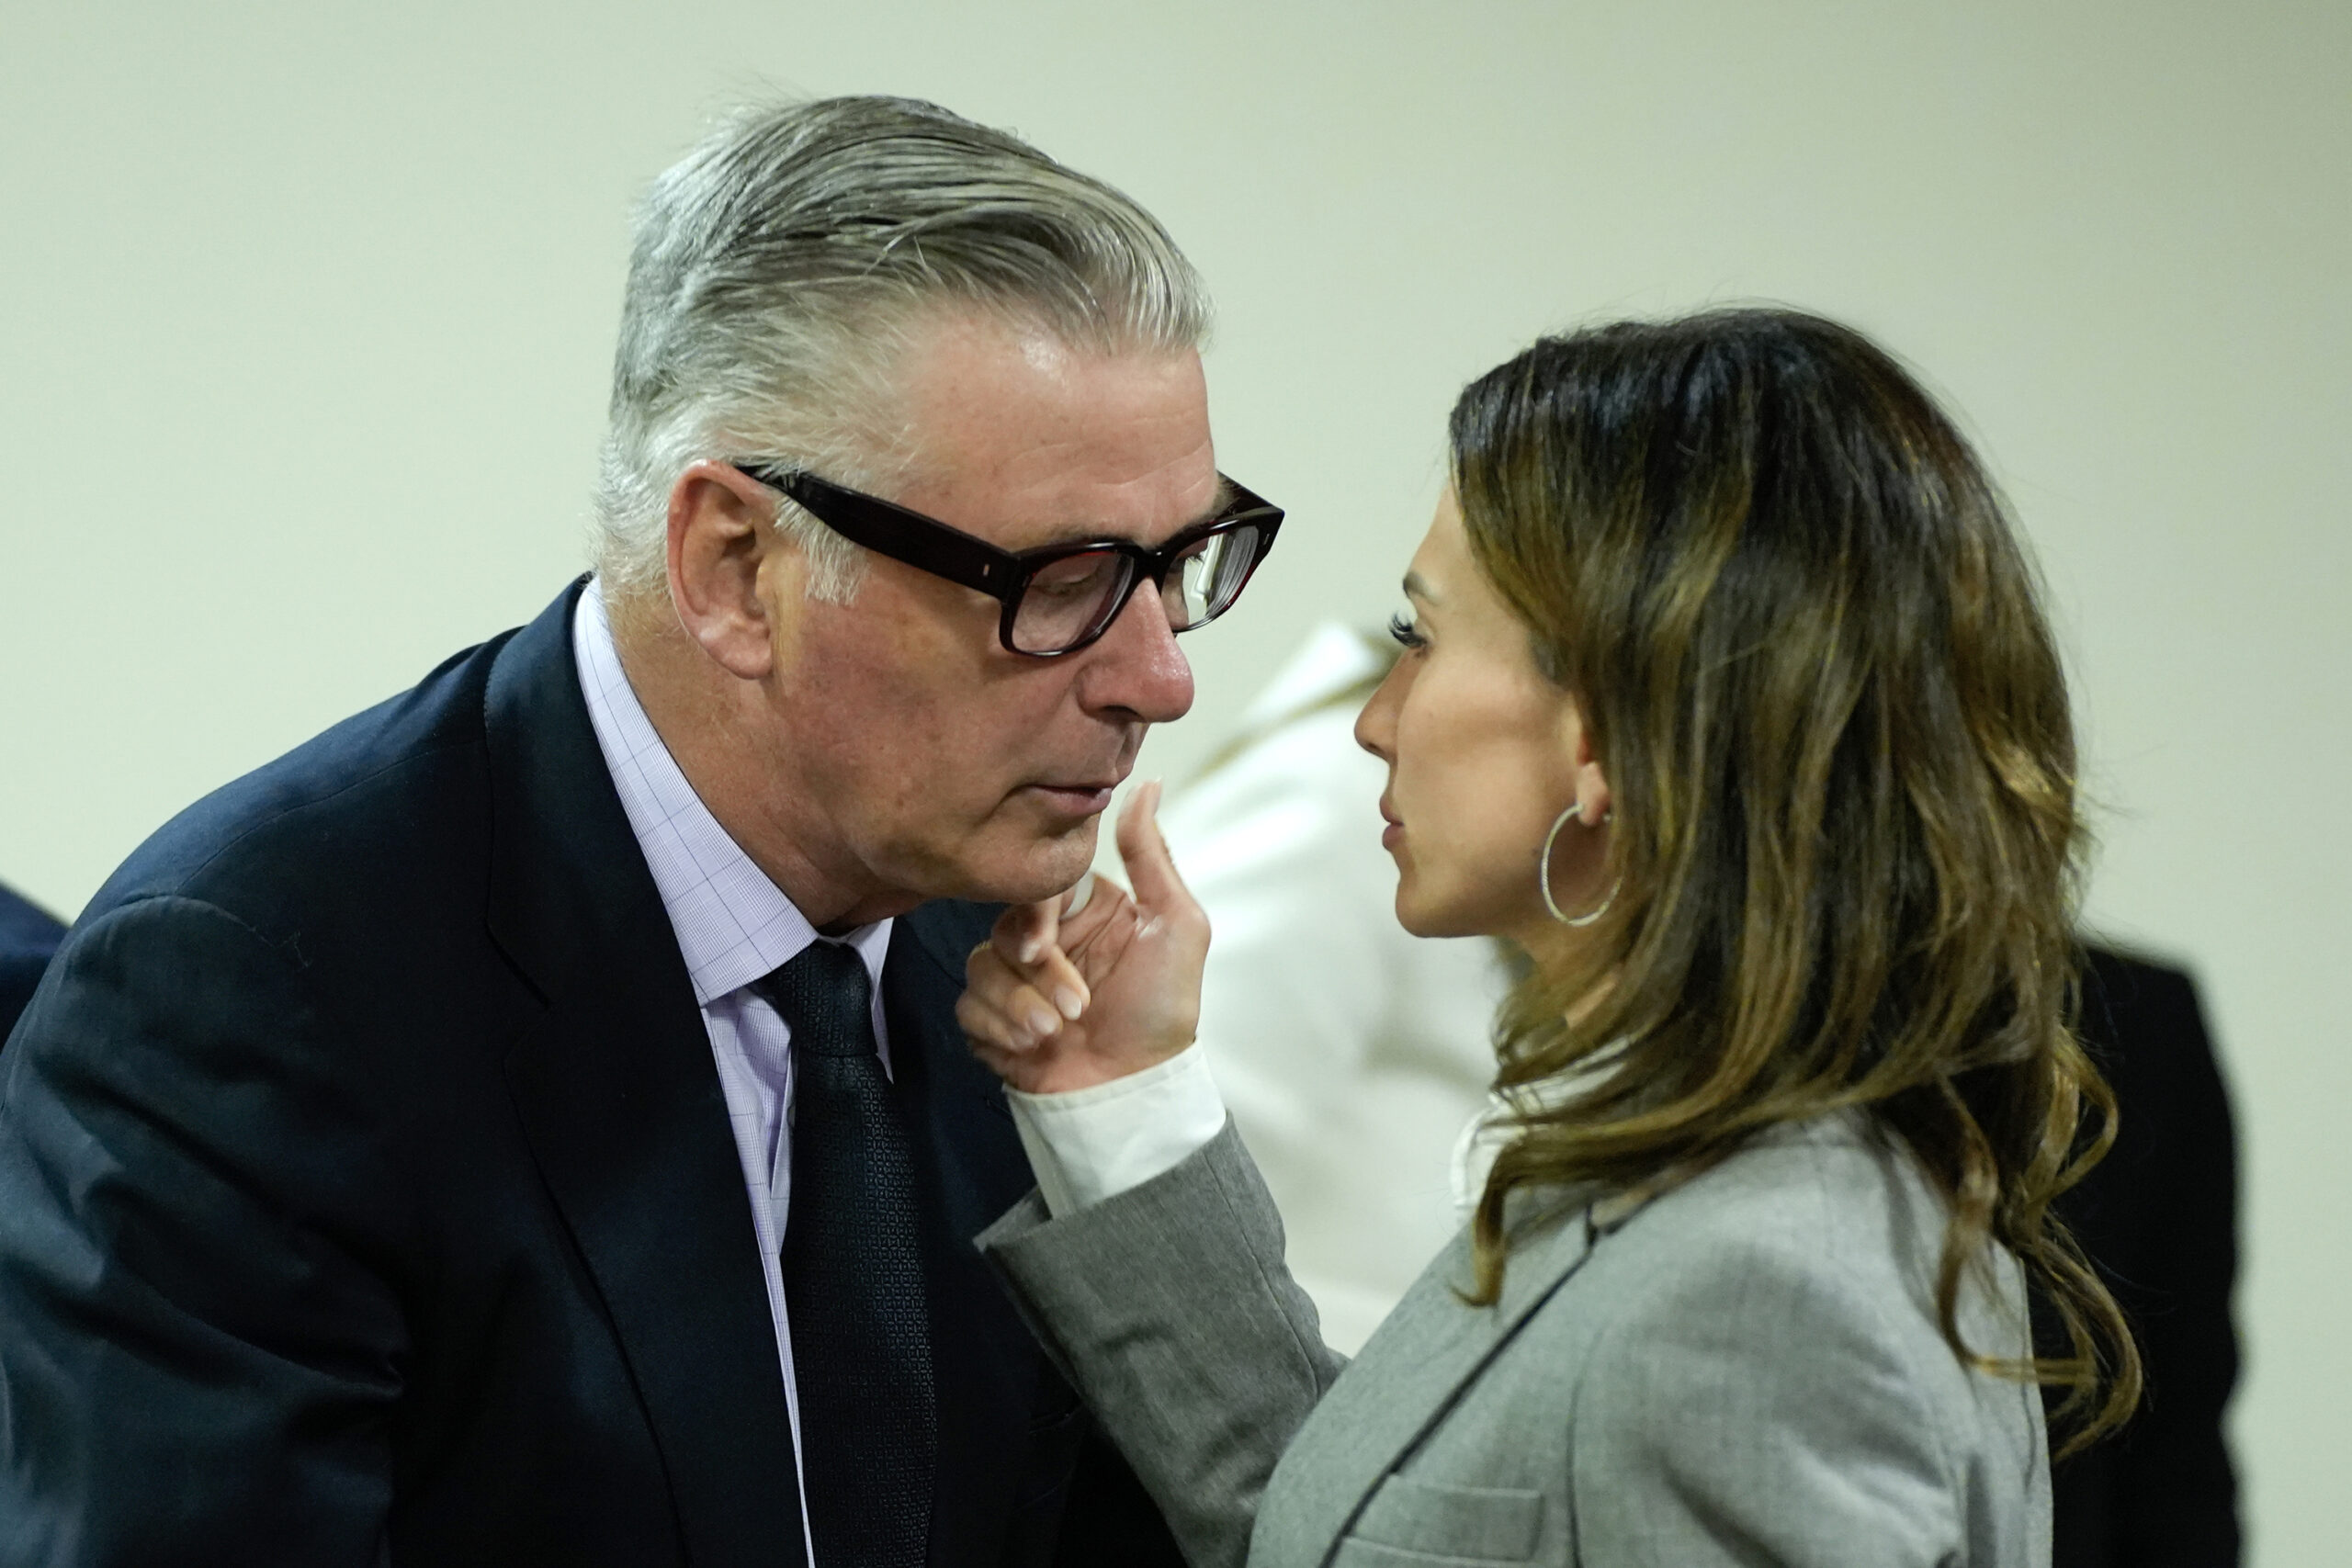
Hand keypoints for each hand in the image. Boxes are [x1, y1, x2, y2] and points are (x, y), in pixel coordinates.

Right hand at [959, 781, 1208, 1094]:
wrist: (1133, 1092)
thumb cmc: (1162, 1011)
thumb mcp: (1176, 926)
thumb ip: (1152, 856)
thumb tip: (1145, 784)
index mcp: (1088, 909)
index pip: (1040, 885)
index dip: (1035, 914)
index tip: (1043, 946)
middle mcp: (1050, 938)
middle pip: (1005, 926)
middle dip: (1034, 974)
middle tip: (1072, 1009)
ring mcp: (1018, 980)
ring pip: (981, 966)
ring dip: (1019, 1007)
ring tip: (1056, 1034)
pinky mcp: (993, 1019)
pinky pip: (967, 1005)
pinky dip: (999, 1029)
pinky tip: (1030, 1048)